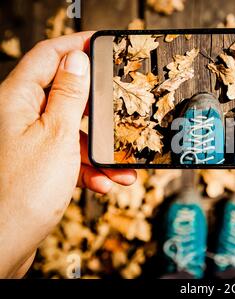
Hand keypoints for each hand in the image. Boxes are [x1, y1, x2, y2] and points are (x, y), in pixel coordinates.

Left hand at [0, 32, 136, 277]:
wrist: (3, 244)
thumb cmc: (20, 193)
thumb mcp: (58, 136)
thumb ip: (69, 95)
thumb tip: (76, 60)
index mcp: (16, 100)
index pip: (48, 56)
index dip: (75, 45)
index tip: (100, 42)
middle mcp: (19, 116)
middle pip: (66, 96)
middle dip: (98, 111)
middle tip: (121, 111)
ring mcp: (28, 141)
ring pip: (73, 131)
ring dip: (99, 149)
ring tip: (120, 168)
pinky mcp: (37, 164)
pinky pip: (69, 156)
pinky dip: (88, 168)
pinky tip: (102, 182)